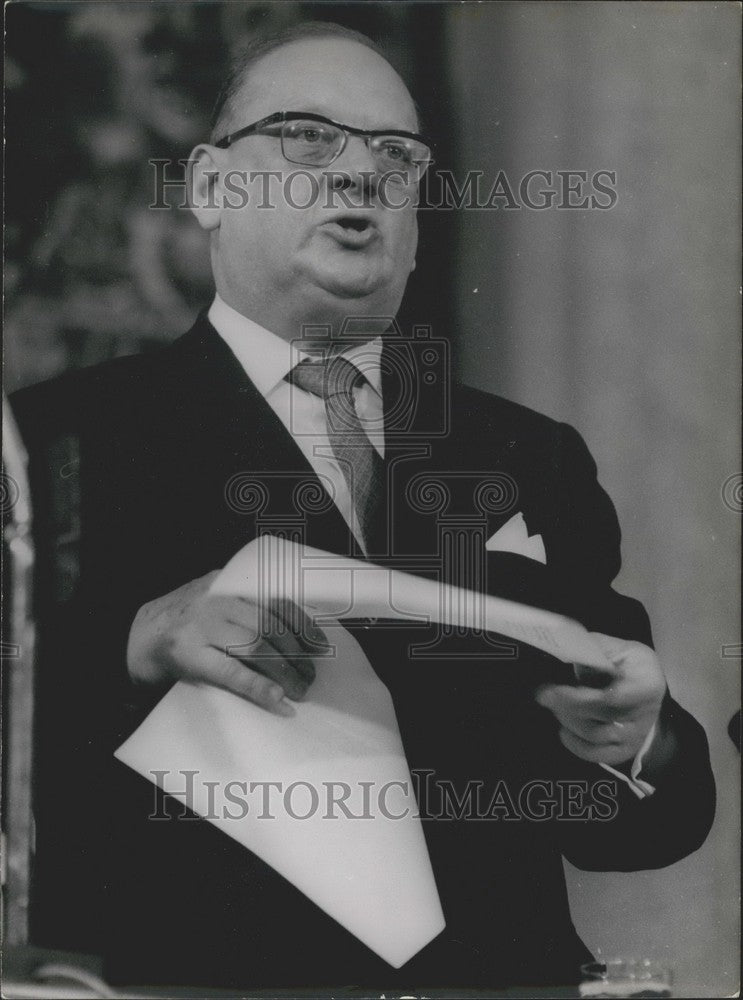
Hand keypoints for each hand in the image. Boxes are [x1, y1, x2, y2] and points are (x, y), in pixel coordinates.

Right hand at [126, 571, 327, 715]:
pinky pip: (233, 673)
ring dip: (285, 672)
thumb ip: (244, 606)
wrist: (133, 638)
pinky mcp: (189, 655)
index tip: (320, 645)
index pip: (275, 599)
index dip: (303, 624)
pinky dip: (259, 688)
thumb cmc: (182, 624)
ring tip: (299, 690)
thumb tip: (294, 628)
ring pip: (257, 647)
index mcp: (226, 584)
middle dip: (297, 653)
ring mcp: (202, 627)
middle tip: (310, 675)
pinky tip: (277, 701)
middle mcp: (216, 600)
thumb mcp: (212, 602)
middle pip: (270, 625)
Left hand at [535, 633, 666, 765]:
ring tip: (554, 705)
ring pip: (595, 735)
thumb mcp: (619, 648)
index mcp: (647, 683)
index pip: (614, 696)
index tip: (554, 689)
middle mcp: (645, 713)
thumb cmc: (630, 666)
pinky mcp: (624, 750)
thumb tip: (564, 649)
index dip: (581, 696)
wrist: (649, 690)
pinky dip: (575, 744)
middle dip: (566, 704)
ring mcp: (635, 735)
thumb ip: (594, 649)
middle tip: (543, 693)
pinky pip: (597, 754)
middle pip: (601, 715)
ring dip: (568, 719)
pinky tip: (563, 729)